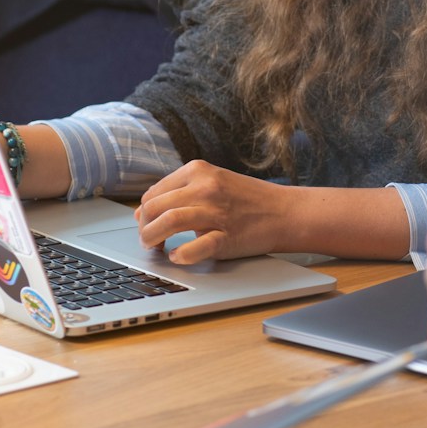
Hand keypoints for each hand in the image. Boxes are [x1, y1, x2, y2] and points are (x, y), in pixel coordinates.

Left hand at [135, 159, 293, 263]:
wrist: (285, 212)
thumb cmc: (247, 200)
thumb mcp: (213, 184)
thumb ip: (179, 193)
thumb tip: (141, 212)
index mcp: (198, 170)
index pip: (153, 193)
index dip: (144, 214)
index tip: (148, 226)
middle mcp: (204, 187)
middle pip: (154, 208)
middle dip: (144, 229)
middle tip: (149, 242)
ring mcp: (215, 211)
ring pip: (167, 223)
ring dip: (152, 240)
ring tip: (157, 250)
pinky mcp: (226, 236)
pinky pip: (193, 248)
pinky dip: (180, 255)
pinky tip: (178, 257)